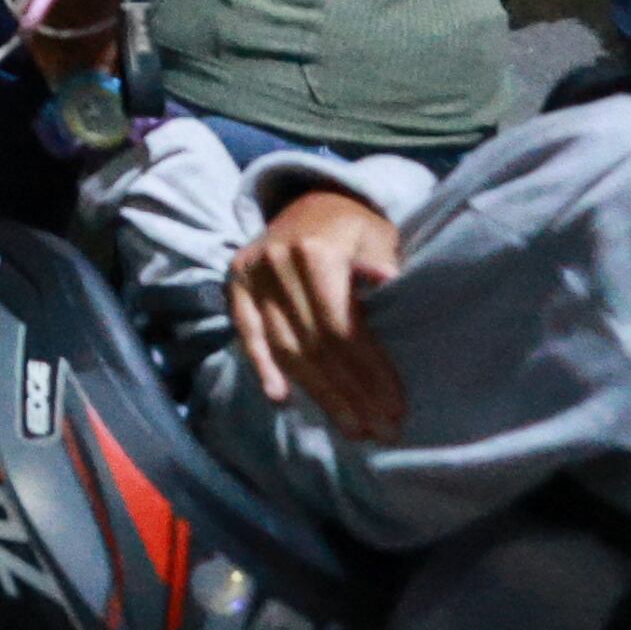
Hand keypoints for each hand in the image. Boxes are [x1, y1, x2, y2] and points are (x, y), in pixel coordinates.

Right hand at [226, 189, 408, 437]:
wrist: (311, 198)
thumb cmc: (355, 228)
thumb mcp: (378, 235)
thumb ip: (381, 259)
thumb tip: (389, 279)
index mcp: (317, 251)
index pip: (342, 327)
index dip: (369, 372)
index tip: (395, 408)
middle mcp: (278, 263)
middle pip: (314, 344)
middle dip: (349, 393)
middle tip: (377, 430)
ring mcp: (252, 273)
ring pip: (285, 346)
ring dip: (317, 392)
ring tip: (349, 427)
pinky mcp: (235, 281)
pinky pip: (247, 330)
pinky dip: (261, 365)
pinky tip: (280, 397)